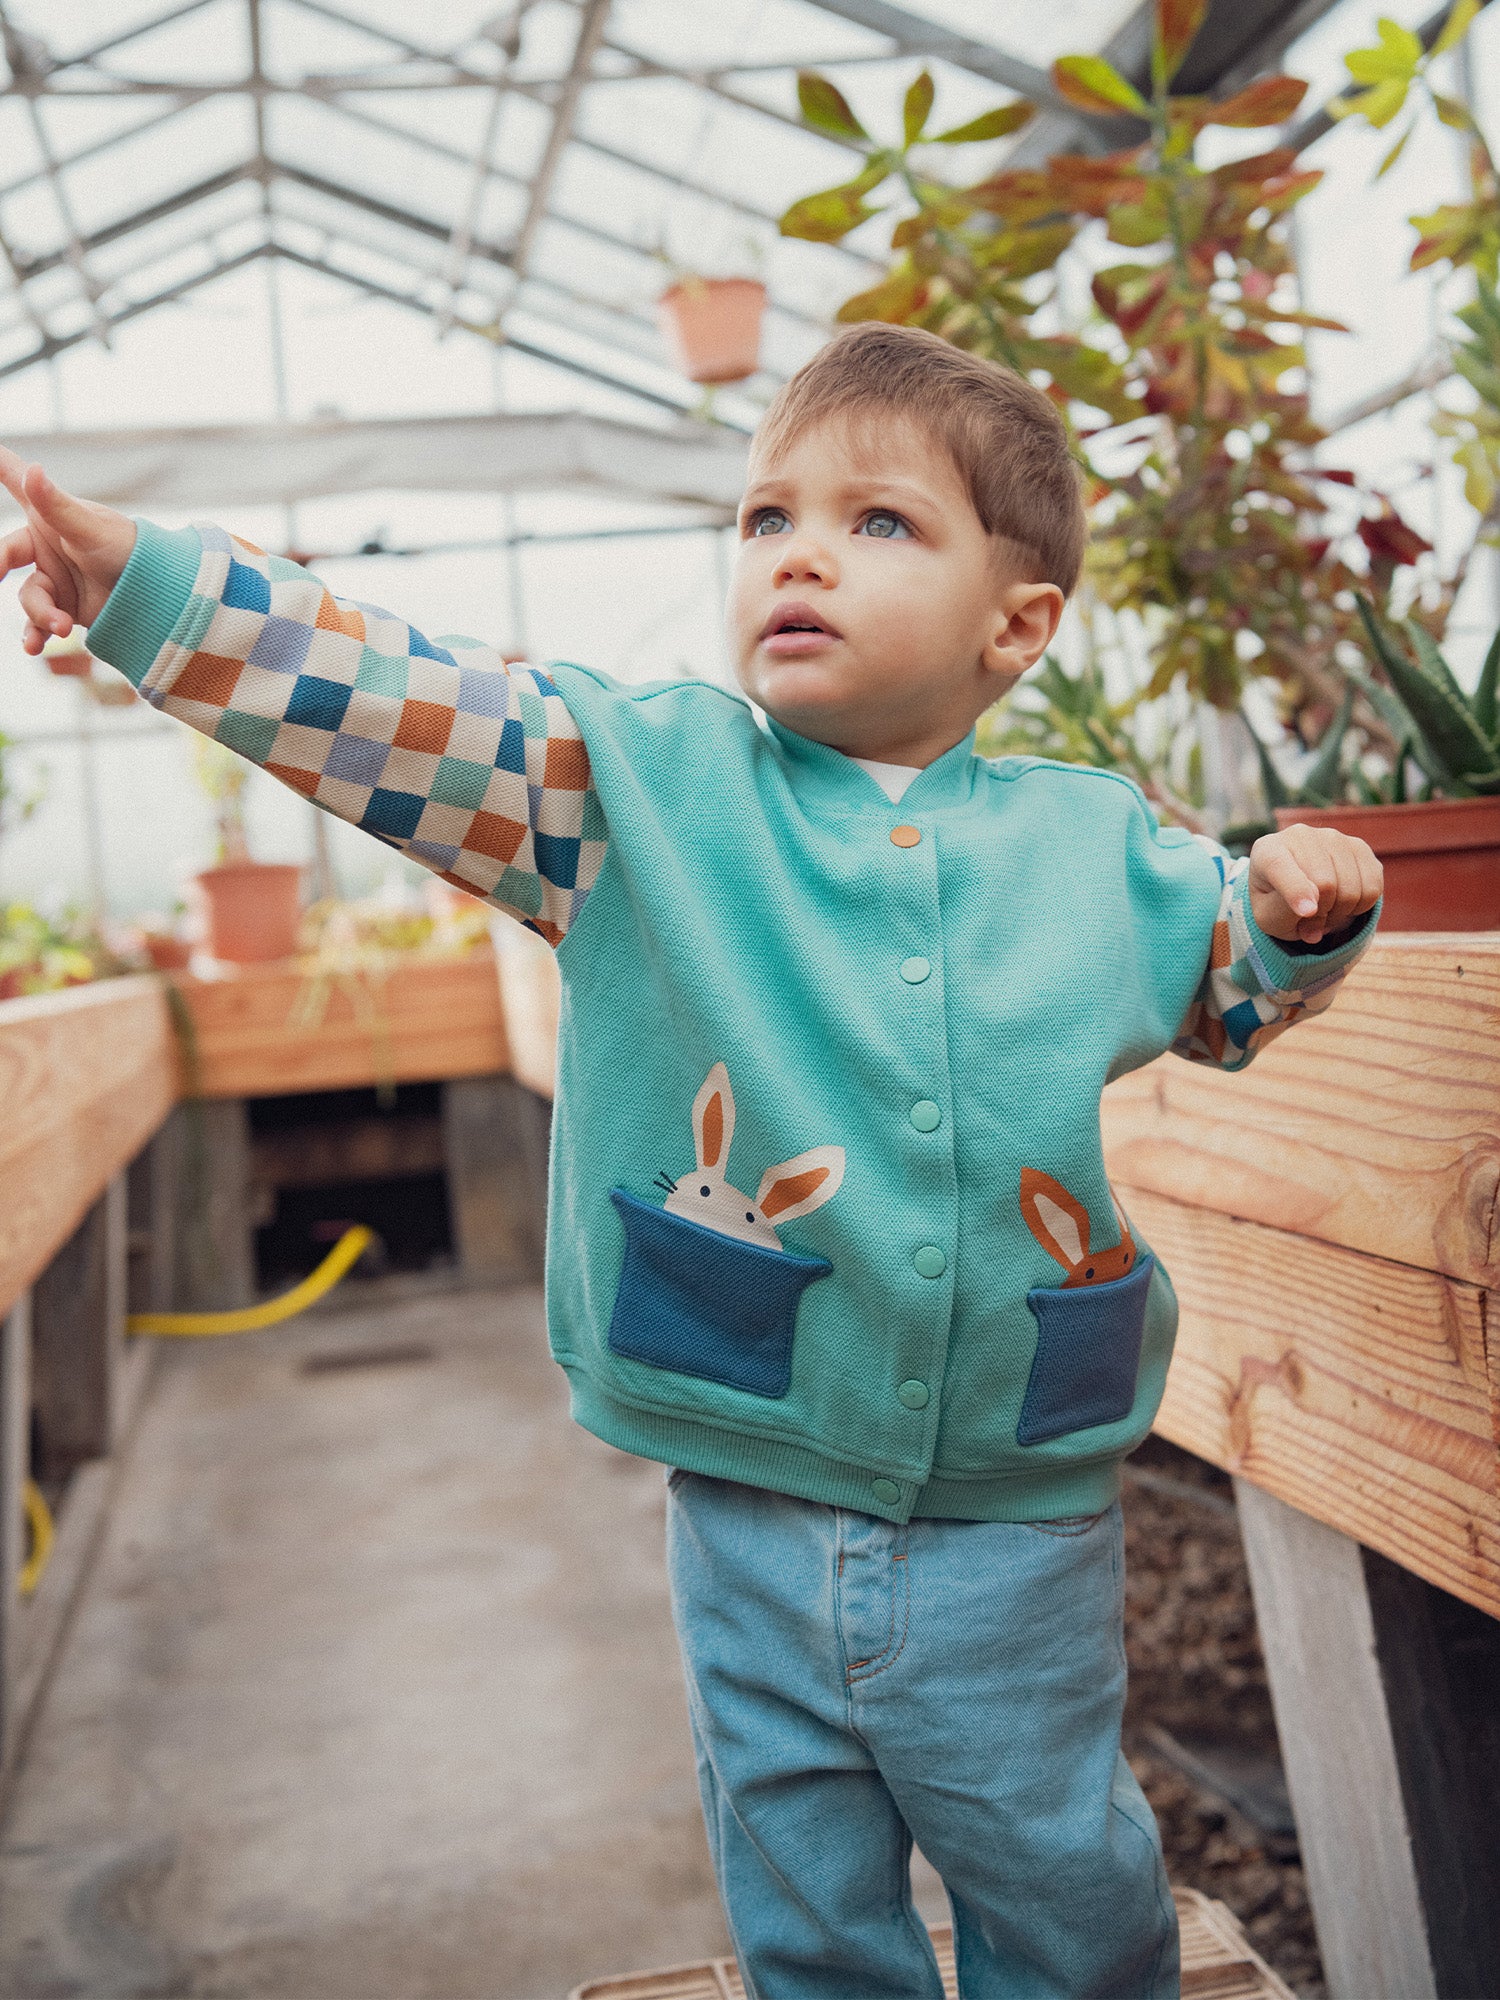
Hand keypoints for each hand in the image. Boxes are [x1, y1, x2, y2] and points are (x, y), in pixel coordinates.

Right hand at [0, 445, 135, 654]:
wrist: (161, 597)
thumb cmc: (132, 551)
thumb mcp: (91, 530)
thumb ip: (57, 506)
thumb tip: (32, 469)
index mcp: (51, 516)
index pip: (15, 482)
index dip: (0, 466)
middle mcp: (46, 545)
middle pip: (6, 554)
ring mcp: (54, 579)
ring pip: (29, 597)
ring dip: (41, 613)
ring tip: (63, 626)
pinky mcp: (63, 608)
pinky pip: (39, 623)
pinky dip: (37, 634)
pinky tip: (35, 647)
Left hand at [1248, 823, 1382, 944]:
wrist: (1298, 888)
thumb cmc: (1276, 902)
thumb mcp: (1268, 916)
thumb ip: (1284, 917)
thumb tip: (1314, 927)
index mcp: (1267, 851)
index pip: (1280, 866)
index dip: (1296, 890)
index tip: (1307, 911)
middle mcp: (1300, 836)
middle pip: (1325, 884)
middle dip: (1321, 914)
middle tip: (1310, 919)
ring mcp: (1332, 837)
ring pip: (1351, 889)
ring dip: (1340, 912)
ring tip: (1325, 909)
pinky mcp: (1359, 847)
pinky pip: (1373, 888)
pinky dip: (1360, 907)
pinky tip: (1343, 901)